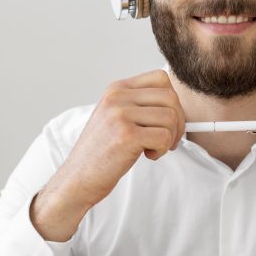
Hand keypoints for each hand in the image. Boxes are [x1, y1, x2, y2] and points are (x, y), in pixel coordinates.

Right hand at [31, 70, 184, 240]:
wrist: (78, 177)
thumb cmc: (101, 151)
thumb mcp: (116, 117)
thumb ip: (140, 105)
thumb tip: (176, 106)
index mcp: (116, 89)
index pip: (161, 78)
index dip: (172, 101)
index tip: (167, 121)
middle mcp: (117, 97)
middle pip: (170, 98)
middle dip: (177, 122)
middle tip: (166, 140)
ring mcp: (120, 115)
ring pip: (170, 117)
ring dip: (170, 138)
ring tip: (152, 148)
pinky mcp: (126, 136)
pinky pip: (164, 136)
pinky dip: (162, 149)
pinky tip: (148, 155)